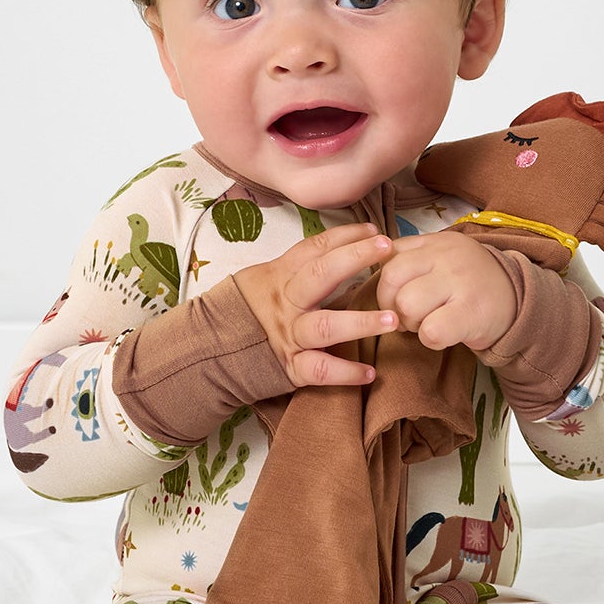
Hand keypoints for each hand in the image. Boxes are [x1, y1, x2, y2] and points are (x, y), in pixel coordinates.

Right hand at [234, 223, 397, 387]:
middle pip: (320, 275)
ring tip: (393, 319)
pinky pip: (320, 370)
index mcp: (279, 276)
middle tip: (387, 249)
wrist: (210, 352)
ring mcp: (289, 336)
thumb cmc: (246, 313)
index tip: (373, 230)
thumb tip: (340, 251)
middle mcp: (285, 303)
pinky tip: (370, 373)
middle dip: (354, 258)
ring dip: (360, 323)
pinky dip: (345, 373)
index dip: (344, 236)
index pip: (314, 248)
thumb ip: (296, 269)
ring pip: (326, 327)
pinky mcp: (290, 368)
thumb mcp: (263, 280)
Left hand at [374, 231, 516, 351]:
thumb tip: (371, 266)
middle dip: (392, 305)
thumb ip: (410, 258)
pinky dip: (430, 340)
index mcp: (435, 242)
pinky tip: (443, 335)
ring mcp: (460, 282)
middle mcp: (446, 256)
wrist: (519, 300)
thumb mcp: (442, 259)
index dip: (385, 285)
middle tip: (410, 316)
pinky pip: (430, 331)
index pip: (388, 257)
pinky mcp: (471, 312)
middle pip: (391, 280)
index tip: (399, 298)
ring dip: (411, 324)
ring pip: (407, 305)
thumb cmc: (469, 284)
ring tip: (428, 324)